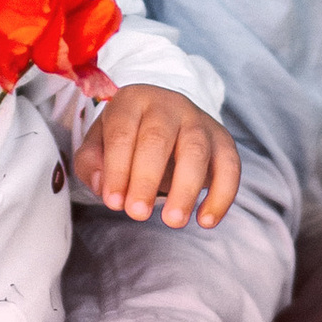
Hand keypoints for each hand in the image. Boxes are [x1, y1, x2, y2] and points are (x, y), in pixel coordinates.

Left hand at [73, 84, 240, 227]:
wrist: (162, 120)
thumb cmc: (125, 139)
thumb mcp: (98, 144)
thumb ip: (91, 163)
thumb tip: (103, 185)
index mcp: (133, 100)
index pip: (123, 133)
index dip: (117, 169)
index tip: (113, 203)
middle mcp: (168, 104)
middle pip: (158, 138)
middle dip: (146, 178)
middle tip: (136, 214)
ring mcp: (198, 120)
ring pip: (196, 149)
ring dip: (185, 188)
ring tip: (173, 221)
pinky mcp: (222, 139)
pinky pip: (229, 165)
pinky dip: (222, 194)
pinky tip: (206, 221)